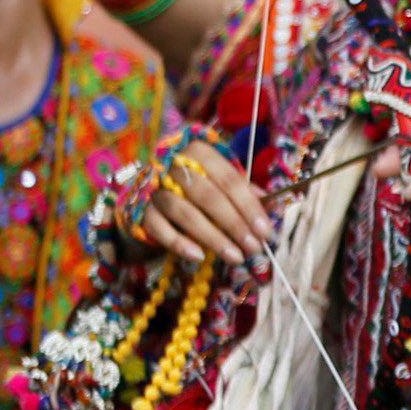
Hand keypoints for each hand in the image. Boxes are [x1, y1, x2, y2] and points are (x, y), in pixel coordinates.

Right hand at [142, 140, 270, 265]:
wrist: (149, 190)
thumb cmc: (194, 185)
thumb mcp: (219, 181)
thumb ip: (243, 191)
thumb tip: (272, 205)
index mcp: (199, 152)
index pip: (229, 179)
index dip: (250, 206)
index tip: (266, 231)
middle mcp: (173, 165)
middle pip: (209, 196)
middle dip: (235, 224)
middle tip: (253, 248)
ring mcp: (153, 187)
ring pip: (185, 213)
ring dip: (213, 238)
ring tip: (235, 257)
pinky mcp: (138, 209)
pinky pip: (158, 228)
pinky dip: (179, 243)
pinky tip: (199, 256)